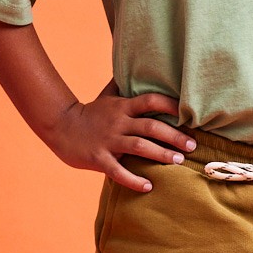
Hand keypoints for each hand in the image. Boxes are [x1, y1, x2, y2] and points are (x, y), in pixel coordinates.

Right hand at [48, 88, 194, 193]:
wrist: (60, 127)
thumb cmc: (89, 113)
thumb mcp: (106, 96)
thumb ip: (122, 84)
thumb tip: (132, 65)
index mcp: (122, 107)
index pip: (150, 101)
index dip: (170, 106)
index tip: (188, 114)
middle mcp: (118, 122)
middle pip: (151, 127)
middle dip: (174, 136)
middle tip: (193, 145)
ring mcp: (108, 141)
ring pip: (139, 147)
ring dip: (161, 155)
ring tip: (179, 162)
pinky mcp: (98, 158)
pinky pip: (118, 171)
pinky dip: (133, 180)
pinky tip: (148, 187)